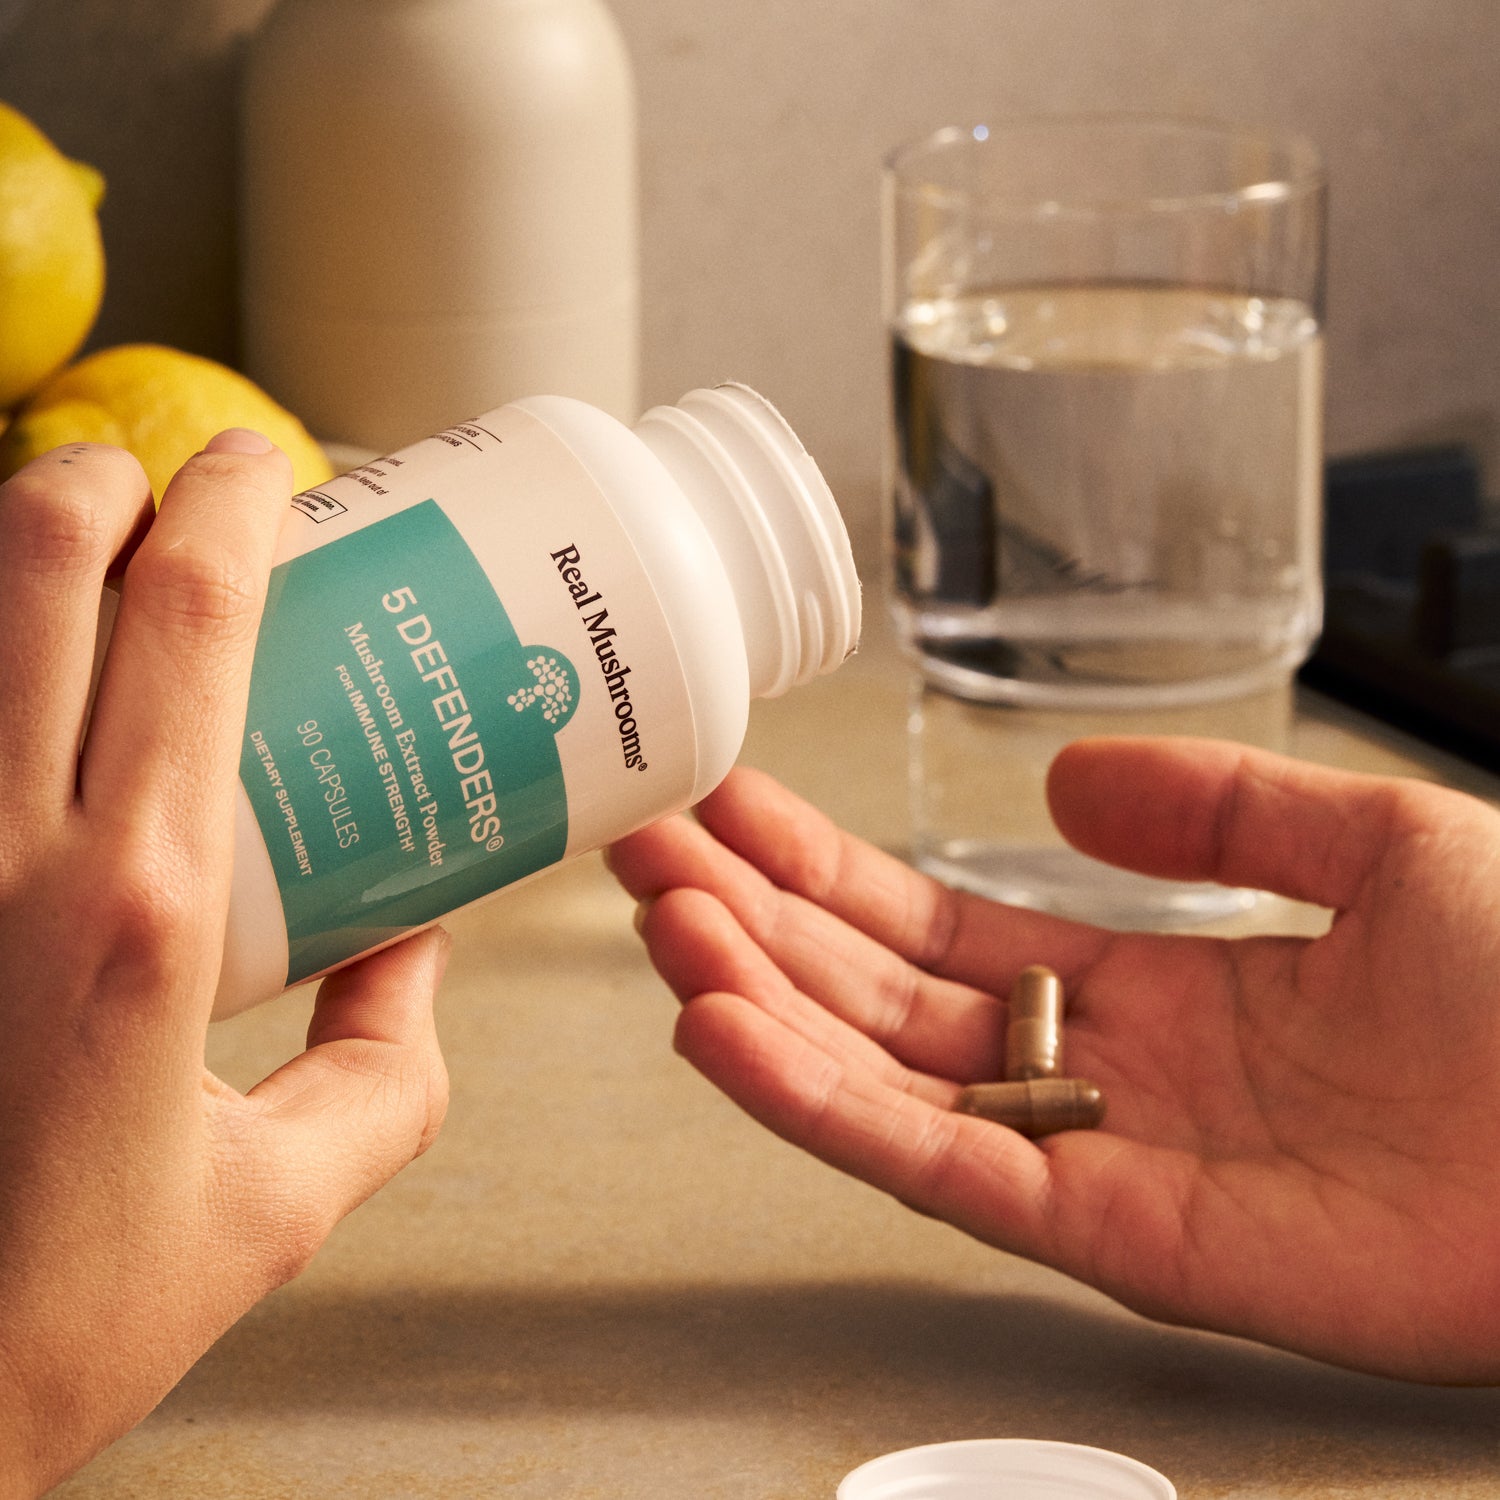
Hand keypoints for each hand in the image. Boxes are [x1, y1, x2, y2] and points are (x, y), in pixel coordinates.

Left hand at [0, 436, 449, 1495]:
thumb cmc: (60, 1315)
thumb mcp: (280, 1201)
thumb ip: (389, 1070)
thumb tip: (415, 951)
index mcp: (145, 912)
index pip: (188, 627)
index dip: (229, 509)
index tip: (261, 467)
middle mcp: (5, 858)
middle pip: (35, 565)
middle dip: (103, 477)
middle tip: (165, 486)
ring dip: (11, 543)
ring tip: (82, 553)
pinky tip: (8, 684)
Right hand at [607, 748, 1499, 1382]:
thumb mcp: (1376, 844)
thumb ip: (1214, 809)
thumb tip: (1060, 786)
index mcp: (1146, 985)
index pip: (939, 923)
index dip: (827, 865)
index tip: (731, 808)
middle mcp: (1095, 1074)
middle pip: (883, 995)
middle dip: (758, 921)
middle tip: (646, 851)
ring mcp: (1096, 1158)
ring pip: (886, 1080)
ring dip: (762, 1005)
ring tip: (663, 928)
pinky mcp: (1118, 1240)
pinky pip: (948, 1171)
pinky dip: (827, 1109)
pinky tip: (731, 1039)